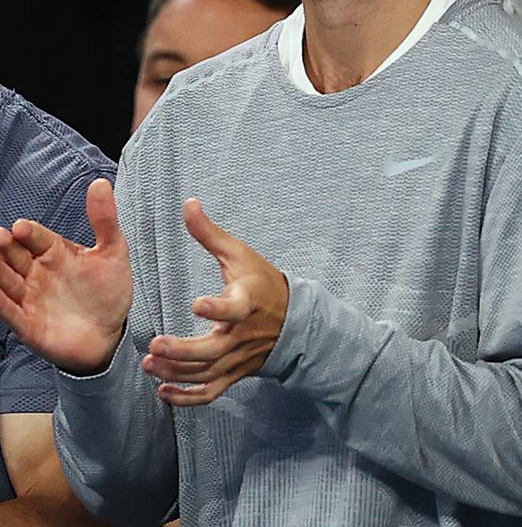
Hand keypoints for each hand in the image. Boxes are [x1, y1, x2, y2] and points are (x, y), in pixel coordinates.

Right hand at [0, 179, 132, 374]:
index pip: (37, 237)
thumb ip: (105, 220)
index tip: (21, 227)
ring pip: (5, 280)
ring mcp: (31, 297)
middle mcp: (38, 272)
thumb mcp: (113, 252)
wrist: (111, 335)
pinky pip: (7, 310)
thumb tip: (101, 183)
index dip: (29, 232)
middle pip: (14, 255)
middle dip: (4, 246)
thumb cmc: (110, 292)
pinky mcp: (27, 323)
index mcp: (56, 253)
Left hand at [142, 199, 287, 406]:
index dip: (217, 307)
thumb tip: (188, 203)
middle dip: (182, 352)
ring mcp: (238, 358)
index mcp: (246, 302)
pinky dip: (188, 398)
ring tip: (149, 365)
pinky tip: (163, 392)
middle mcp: (241, 334)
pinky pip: (211, 392)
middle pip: (212, 351)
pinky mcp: (234, 373)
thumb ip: (209, 232)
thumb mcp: (239, 254)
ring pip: (206, 373)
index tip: (197, 303)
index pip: (234, 308)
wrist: (292, 318)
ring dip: (176, 373)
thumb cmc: (261, 281)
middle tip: (154, 346)